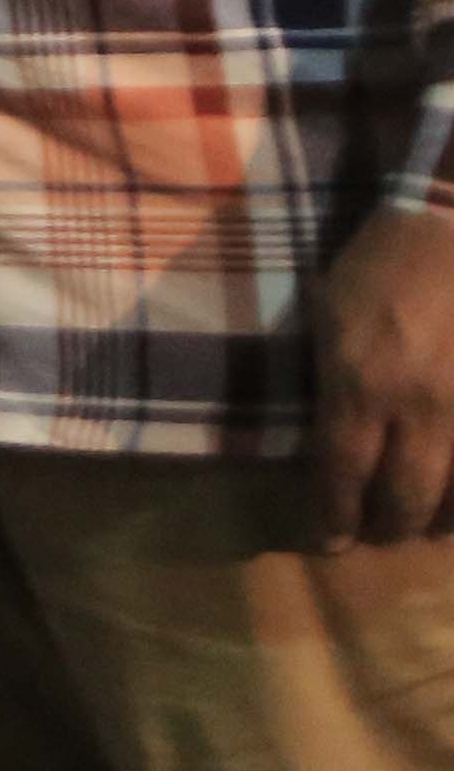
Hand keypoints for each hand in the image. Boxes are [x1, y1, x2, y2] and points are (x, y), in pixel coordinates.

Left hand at [318, 205, 453, 546]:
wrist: (452, 227)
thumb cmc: (380, 264)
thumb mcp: (329, 320)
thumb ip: (334, 387)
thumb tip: (335, 447)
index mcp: (360, 384)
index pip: (342, 474)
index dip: (334, 518)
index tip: (328, 543)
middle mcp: (418, 407)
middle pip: (405, 497)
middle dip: (389, 527)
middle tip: (381, 535)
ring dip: (442, 520)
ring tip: (429, 525)